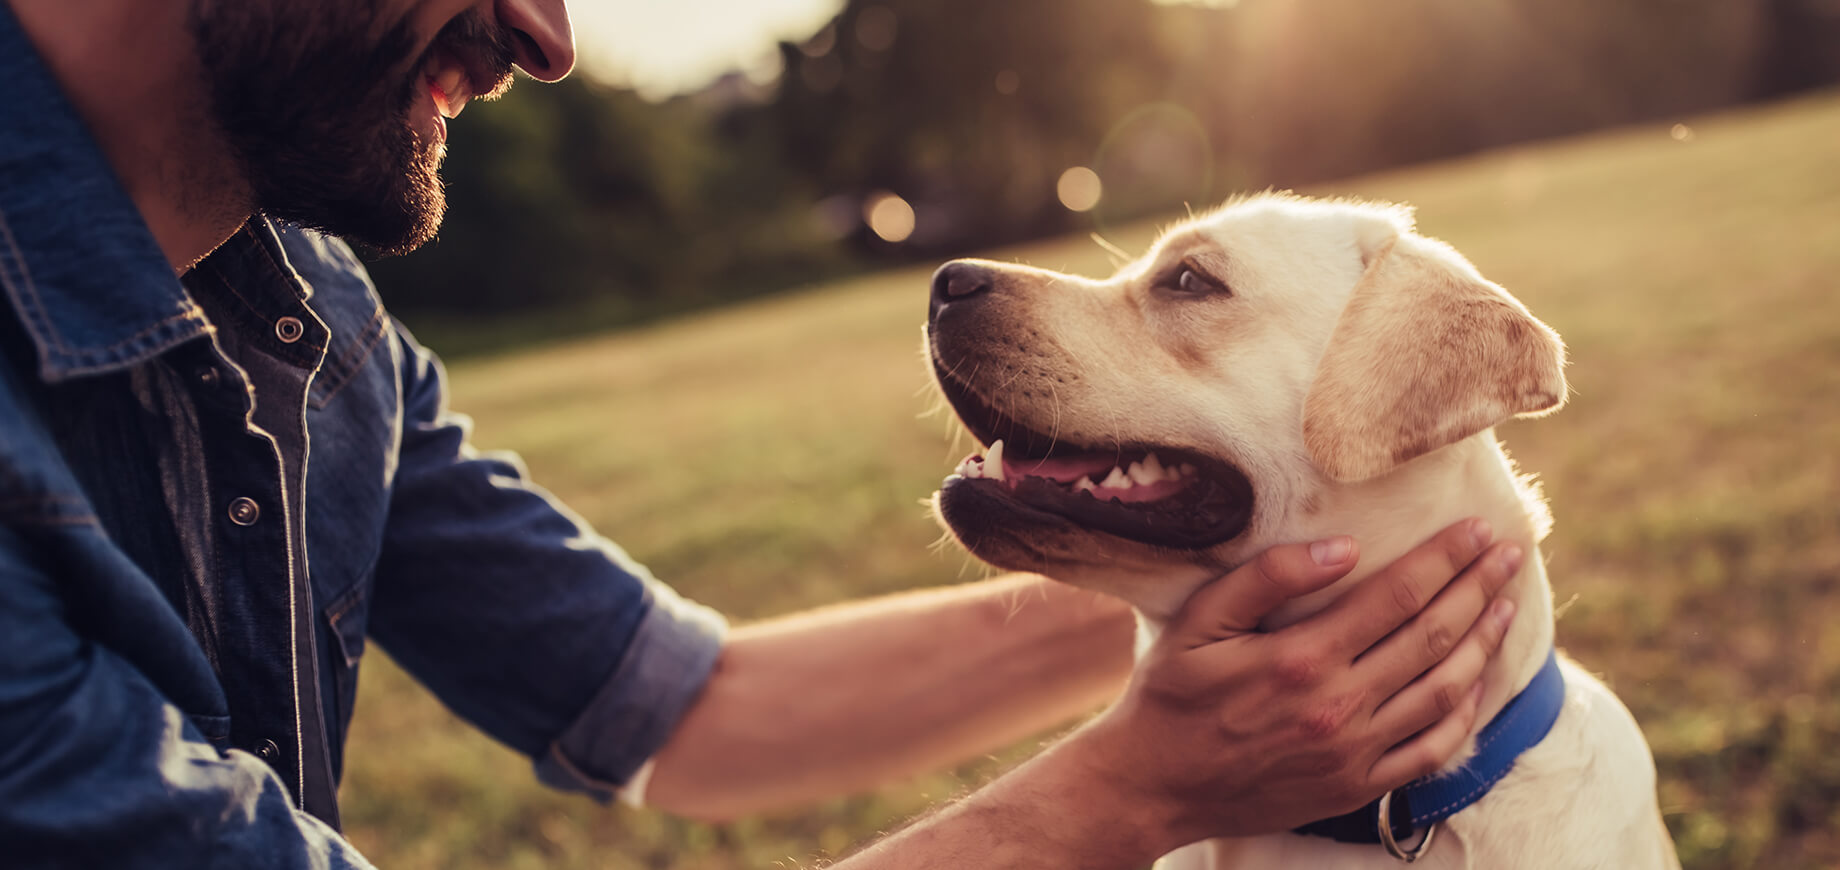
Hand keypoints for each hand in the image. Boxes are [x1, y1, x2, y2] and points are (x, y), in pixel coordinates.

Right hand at [1069, 518, 1522, 852]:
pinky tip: (1477, 681)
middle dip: (1478, 589)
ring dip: (1483, 643)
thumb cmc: (1170, 695)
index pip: (1397, 596)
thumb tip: (1343, 547)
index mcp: (1301, 658)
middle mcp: (1338, 706)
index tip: (1479, 529)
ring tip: (1505, 605)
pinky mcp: (1356, 787)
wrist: (1153, 786)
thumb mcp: (1199, 622)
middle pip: (1432, 637)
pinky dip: (1465, 713)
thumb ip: (1266, 578)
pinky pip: (1431, 750)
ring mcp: (1353, 752)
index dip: (1445, 558)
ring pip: (1443, 690)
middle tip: (1510, 554)